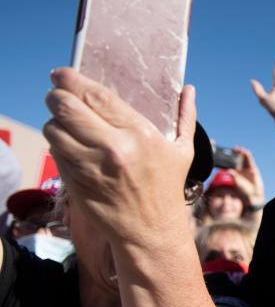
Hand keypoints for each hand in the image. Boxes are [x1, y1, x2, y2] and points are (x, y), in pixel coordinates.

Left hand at [42, 68, 194, 243]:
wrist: (151, 232)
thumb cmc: (167, 188)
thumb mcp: (183, 151)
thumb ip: (185, 117)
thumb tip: (188, 89)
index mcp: (140, 135)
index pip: (95, 96)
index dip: (72, 80)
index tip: (63, 74)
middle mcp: (113, 148)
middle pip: (66, 107)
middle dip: (56, 96)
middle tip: (57, 94)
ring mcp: (91, 167)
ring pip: (54, 129)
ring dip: (54, 121)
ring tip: (64, 121)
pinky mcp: (75, 182)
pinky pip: (55, 152)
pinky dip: (57, 144)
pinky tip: (69, 144)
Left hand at [230, 147, 264, 206]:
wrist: (253, 194)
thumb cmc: (243, 190)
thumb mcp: (237, 183)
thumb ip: (234, 176)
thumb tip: (228, 171)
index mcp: (234, 172)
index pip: (229, 163)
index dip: (227, 158)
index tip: (224, 153)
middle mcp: (239, 169)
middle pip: (236, 159)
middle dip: (234, 153)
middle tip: (232, 149)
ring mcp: (246, 168)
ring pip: (242, 158)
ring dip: (241, 152)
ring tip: (238, 149)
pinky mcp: (252, 168)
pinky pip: (249, 160)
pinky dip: (247, 155)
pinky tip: (245, 151)